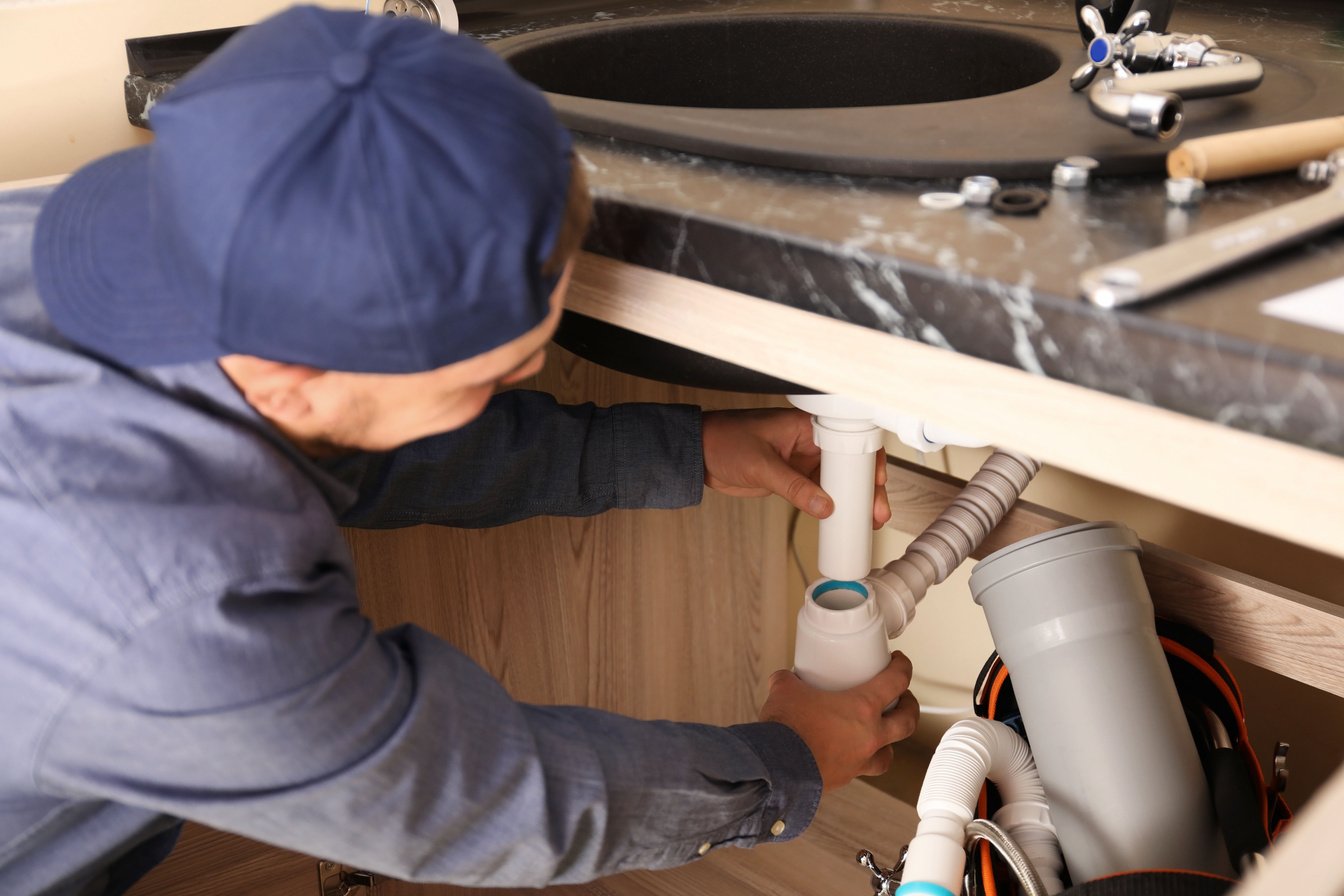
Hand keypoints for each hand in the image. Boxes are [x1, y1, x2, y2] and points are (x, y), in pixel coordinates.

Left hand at [702, 408, 890, 526]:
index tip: (878, 482)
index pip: (848, 439)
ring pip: (837, 481)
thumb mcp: (760, 464)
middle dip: (866, 488)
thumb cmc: (724, 441)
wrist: (698, 455)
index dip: (868, 460)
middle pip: (848, 464)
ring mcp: (802, 460)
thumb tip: (824, 506)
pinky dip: (833, 506)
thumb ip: (792, 486)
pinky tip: (843, 521)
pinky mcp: (793, 478)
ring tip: (868, 521)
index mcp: (806, 425)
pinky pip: (820, 492)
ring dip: (852, 500)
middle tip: (877, 512)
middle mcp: (809, 441)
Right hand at [758, 652, 918, 791]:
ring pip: (889, 754)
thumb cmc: (786, 728)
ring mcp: (859, 761)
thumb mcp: (785, 690)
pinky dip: (859, 760)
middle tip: (903, 698)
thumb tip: (783, 679)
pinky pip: (861, 770)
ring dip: (889, 743)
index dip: (903, 667)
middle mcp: (869, 736)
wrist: (776, 768)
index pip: (896, 681)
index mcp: (862, 707)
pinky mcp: (844, 778)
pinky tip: (846, 754)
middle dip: (909, 708)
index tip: (900, 662)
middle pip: (907, 722)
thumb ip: (789, 680)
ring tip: (880, 735)